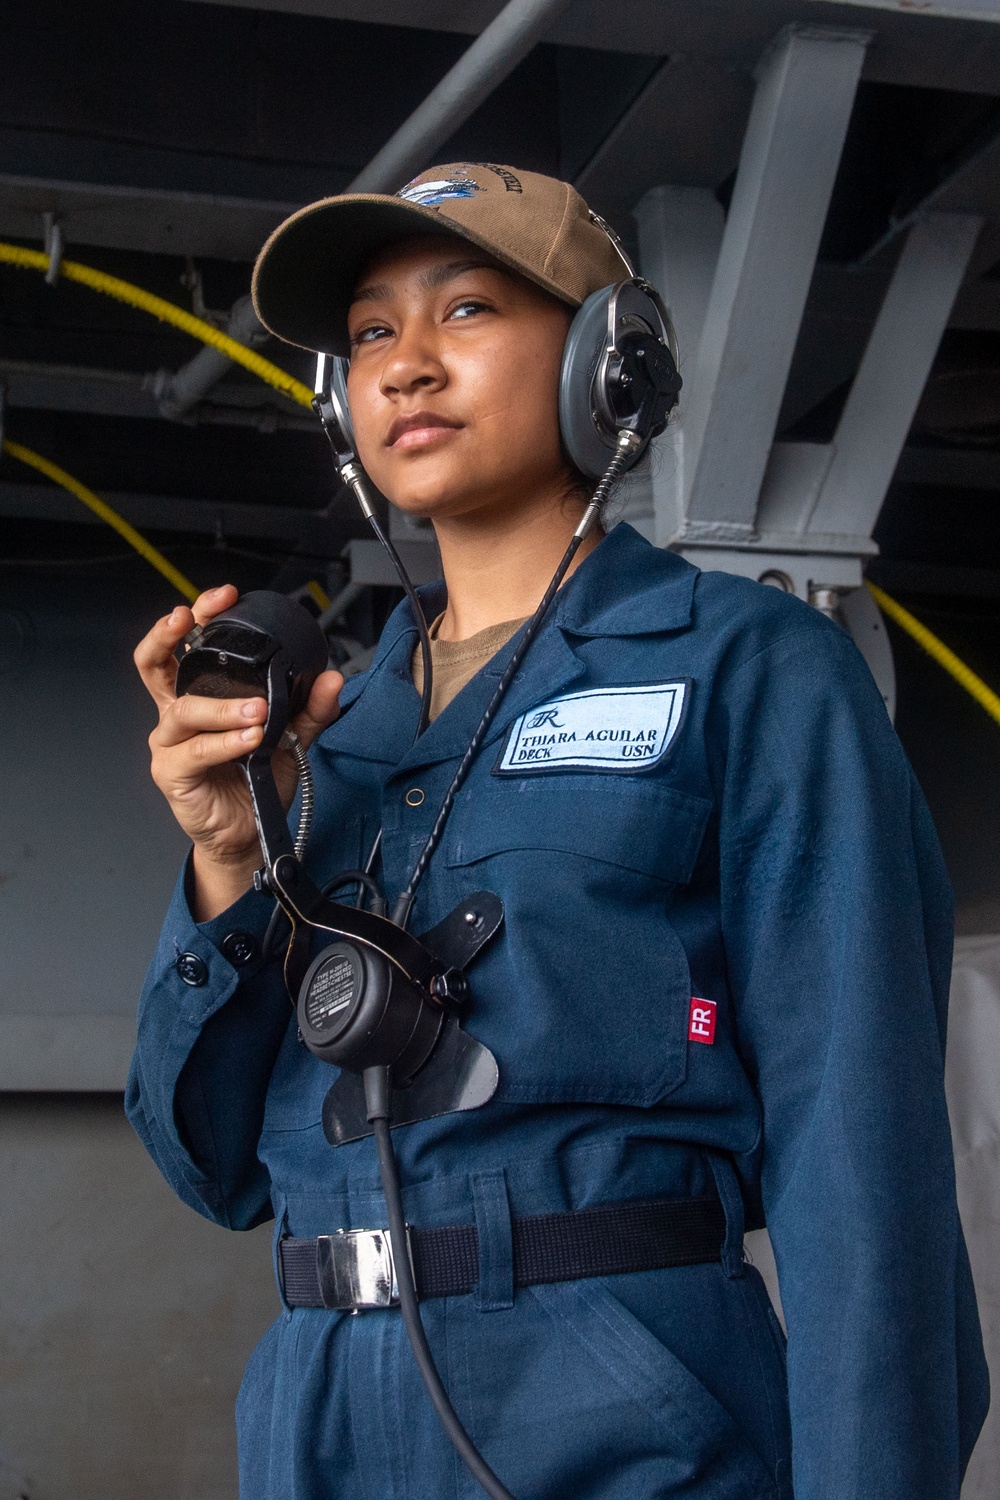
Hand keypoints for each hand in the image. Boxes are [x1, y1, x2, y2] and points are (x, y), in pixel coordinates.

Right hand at [134, 585, 342, 918]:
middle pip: (154, 663)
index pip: (186, 647)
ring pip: (185, 709)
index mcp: (198, 696)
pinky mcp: (172, 773)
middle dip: (171, 634)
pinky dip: (224, 742)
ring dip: (224, 707)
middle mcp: (176, 714)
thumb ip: (309, 709)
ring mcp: (169, 743)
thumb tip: (332, 678)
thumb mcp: (291, 739)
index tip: (223, 596)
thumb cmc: (258, 781)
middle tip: (195, 618)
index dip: (199, 616)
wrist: (249, 835)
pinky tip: (250, 739)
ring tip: (258, 712)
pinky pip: (195, 751)